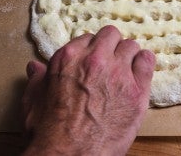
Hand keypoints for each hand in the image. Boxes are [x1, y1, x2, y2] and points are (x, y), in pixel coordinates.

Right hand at [22, 25, 155, 154]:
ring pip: (131, 46)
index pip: (89, 38)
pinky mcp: (137, 89)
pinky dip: (144, 63)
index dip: (92, 50)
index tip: (94, 60)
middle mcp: (95, 58)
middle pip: (111, 35)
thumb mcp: (34, 101)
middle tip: (111, 62)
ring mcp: (118, 72)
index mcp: (69, 57)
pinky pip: (147, 61)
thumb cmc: (49, 131)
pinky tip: (140, 73)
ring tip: (125, 71)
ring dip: (128, 56)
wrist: (70, 155)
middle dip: (111, 46)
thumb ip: (37, 80)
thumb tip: (35, 67)